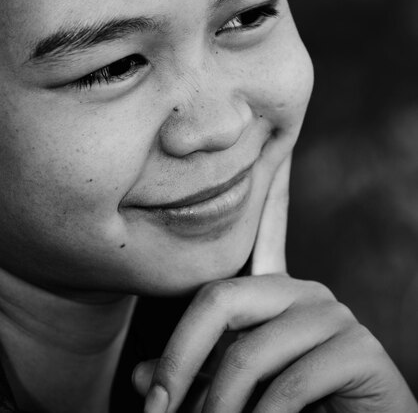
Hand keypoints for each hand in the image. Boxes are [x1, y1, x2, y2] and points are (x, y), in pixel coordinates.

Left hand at [132, 157, 417, 412]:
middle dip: (180, 360)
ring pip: (250, 353)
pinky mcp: (360, 349)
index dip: (178, 331)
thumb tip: (143, 379)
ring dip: (218, 407)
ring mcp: (333, 315)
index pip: (216, 286)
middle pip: (220, 300)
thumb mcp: (244, 391)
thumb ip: (201, 377)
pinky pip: (293, 385)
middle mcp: (301, 292)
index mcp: (272, 292)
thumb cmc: (309, 407)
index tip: (148, 393)